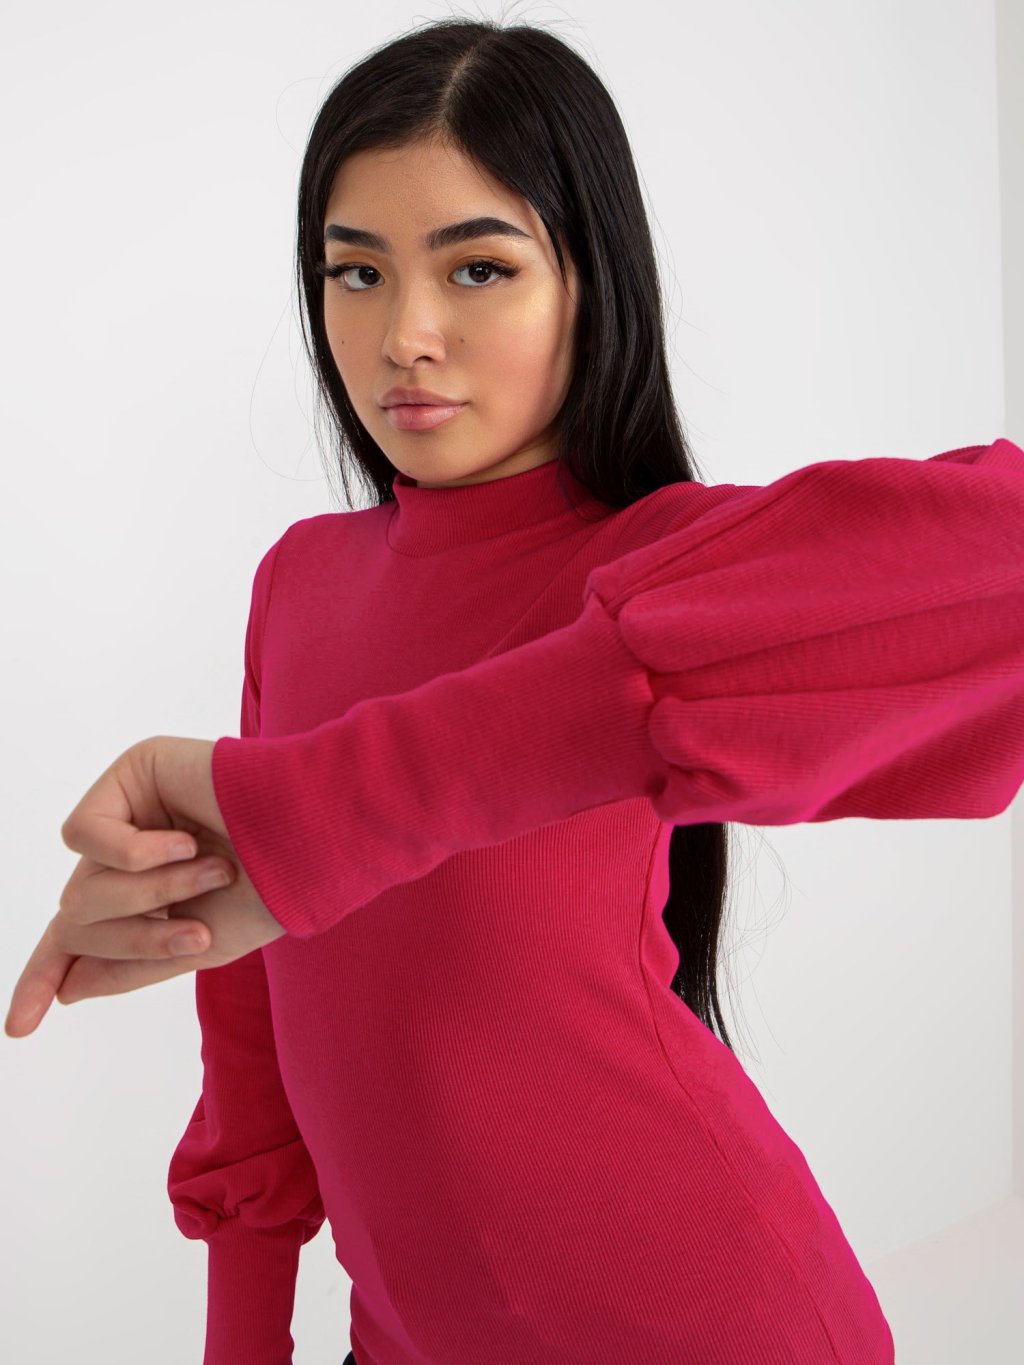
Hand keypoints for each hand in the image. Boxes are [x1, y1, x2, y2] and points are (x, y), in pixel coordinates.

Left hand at [4, 735, 284, 1038]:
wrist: (308, 838)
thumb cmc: (271, 889)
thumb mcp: (198, 947)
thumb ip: (130, 967)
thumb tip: (67, 988)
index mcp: (149, 893)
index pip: (78, 938)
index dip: (43, 977)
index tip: (19, 1028)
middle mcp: (132, 852)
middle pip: (79, 920)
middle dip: (134, 940)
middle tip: (198, 934)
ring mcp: (129, 811)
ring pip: (81, 886)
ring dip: (148, 895)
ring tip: (212, 871)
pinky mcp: (130, 774)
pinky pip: (85, 835)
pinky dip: (133, 853)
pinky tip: (182, 842)